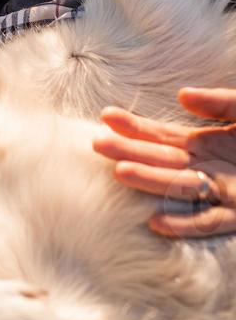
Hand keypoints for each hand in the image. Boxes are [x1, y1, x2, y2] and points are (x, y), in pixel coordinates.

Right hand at [93, 87, 235, 237]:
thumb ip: (221, 102)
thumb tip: (181, 96)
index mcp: (208, 142)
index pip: (163, 134)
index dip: (135, 126)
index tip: (106, 117)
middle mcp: (209, 167)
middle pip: (163, 159)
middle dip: (131, 151)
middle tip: (97, 144)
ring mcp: (224, 191)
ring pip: (180, 187)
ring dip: (151, 181)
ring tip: (121, 172)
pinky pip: (211, 222)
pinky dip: (186, 224)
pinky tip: (158, 222)